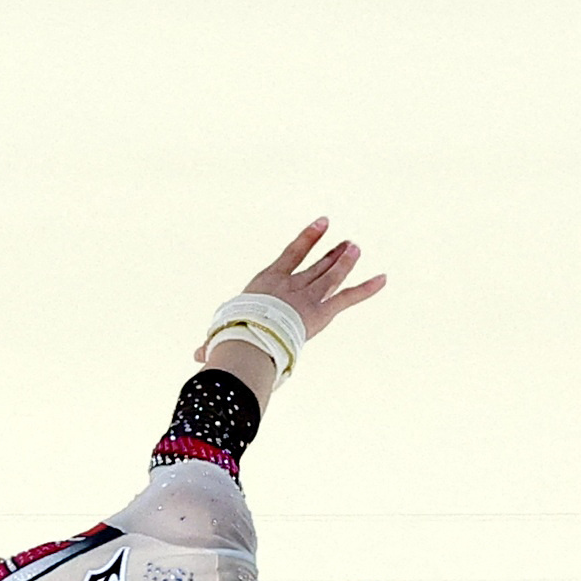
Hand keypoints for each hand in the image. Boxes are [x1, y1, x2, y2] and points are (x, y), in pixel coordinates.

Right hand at [190, 218, 387, 360]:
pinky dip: (367, 288)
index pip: (291, 254)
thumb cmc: (231, 336)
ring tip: (356, 248)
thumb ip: (214, 344)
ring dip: (346, 261)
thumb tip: (197, 356)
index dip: (308, 238)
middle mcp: (291, 284)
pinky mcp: (322, 312)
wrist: (250, 337)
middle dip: (332, 254)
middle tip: (346, 244)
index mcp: (267, 282)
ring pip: (332, 275)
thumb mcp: (220, 337)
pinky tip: (383, 278)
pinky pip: (348, 297)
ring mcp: (308, 296)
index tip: (322, 224)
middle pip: (316, 265)